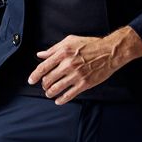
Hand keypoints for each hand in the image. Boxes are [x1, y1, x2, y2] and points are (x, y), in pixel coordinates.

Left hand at [27, 27, 141, 103]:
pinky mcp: (84, 84)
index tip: (31, 80)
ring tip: (49, 93)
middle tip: (44, 86)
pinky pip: (69, 95)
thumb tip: (40, 54)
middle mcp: (67, 65)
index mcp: (63, 53)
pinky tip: (58, 101)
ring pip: (56, 88)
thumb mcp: (70, 41)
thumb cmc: (91, 45)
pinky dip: (61, 100)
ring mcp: (76, 75)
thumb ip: (54, 49)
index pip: (43, 67)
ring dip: (50, 93)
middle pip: (48, 79)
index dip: (35, 75)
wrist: (109, 52)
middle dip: (44, 85)